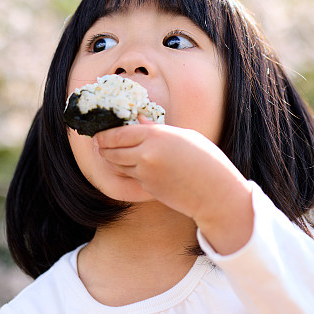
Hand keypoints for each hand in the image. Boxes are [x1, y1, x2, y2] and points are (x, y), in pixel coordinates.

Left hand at [93, 115, 253, 253]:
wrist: (215, 193)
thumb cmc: (206, 160)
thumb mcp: (184, 136)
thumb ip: (156, 129)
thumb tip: (139, 120)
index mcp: (156, 136)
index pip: (118, 134)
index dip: (105, 134)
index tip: (99, 134)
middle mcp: (146, 154)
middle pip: (112, 151)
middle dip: (103, 148)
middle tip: (99, 144)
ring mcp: (145, 174)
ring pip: (118, 165)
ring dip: (113, 160)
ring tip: (111, 153)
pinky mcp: (147, 189)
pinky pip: (132, 177)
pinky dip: (129, 171)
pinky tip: (134, 166)